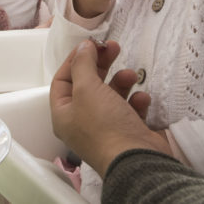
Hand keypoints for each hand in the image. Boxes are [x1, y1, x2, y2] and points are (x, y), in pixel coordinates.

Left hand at [50, 39, 168, 176]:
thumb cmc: (105, 126)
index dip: (75, 60)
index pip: (62, 81)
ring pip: (111, 95)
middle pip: (88, 84)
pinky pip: (130, 108)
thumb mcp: (87, 89)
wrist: (137, 160)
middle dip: (100, 64)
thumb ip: (83, 64)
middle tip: (113, 47)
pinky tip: (142, 99)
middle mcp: (82, 121)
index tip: (90, 44)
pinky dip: (136, 100)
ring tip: (130, 76)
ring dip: (121, 81)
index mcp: (64, 114)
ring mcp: (106, 127)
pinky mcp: (128, 131)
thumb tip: (83, 46)